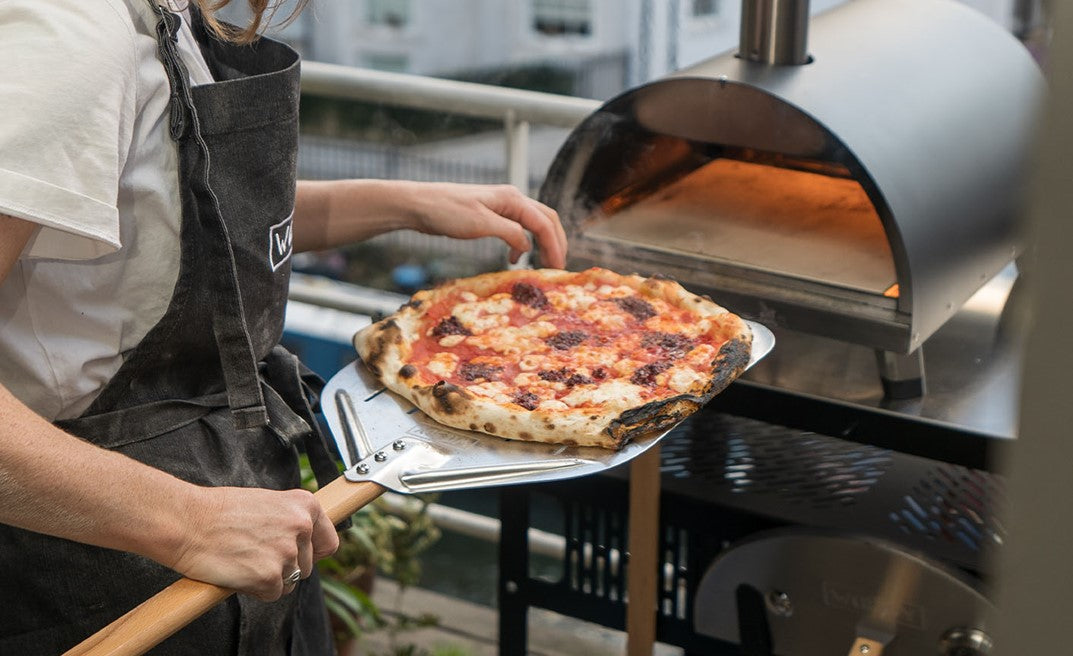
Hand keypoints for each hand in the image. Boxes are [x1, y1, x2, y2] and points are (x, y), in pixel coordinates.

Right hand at [168, 486, 339, 600]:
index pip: (328, 542)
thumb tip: (306, 541)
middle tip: (255, 553)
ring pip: (291, 581)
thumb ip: (291, 520)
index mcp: (305, 505)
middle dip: (285, 565)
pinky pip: (273, 594)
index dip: (313, 552)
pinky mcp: (270, 577)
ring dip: (271, 578)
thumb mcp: (268, 503)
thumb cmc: (220, 511)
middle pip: (308, 565)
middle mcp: (302, 527)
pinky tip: (239, 571)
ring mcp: (287, 553)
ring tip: (245, 558)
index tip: (300, 555)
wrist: (188, 521)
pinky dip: (256, 589)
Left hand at [408, 183, 567, 267]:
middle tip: (558, 267)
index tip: (558, 268)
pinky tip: (514, 258)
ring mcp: (502, 206)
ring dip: (541, 243)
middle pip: (545, 220)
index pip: (544, 223)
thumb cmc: (447, 211)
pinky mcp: (491, 215)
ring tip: (543, 264)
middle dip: (555, 242)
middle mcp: (511, 199)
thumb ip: (510, 233)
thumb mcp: (482, 224)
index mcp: (513, 199)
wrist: (419, 205)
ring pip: (533, 224)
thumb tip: (528, 246)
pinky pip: (517, 228)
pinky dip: (522, 243)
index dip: (555, 245)